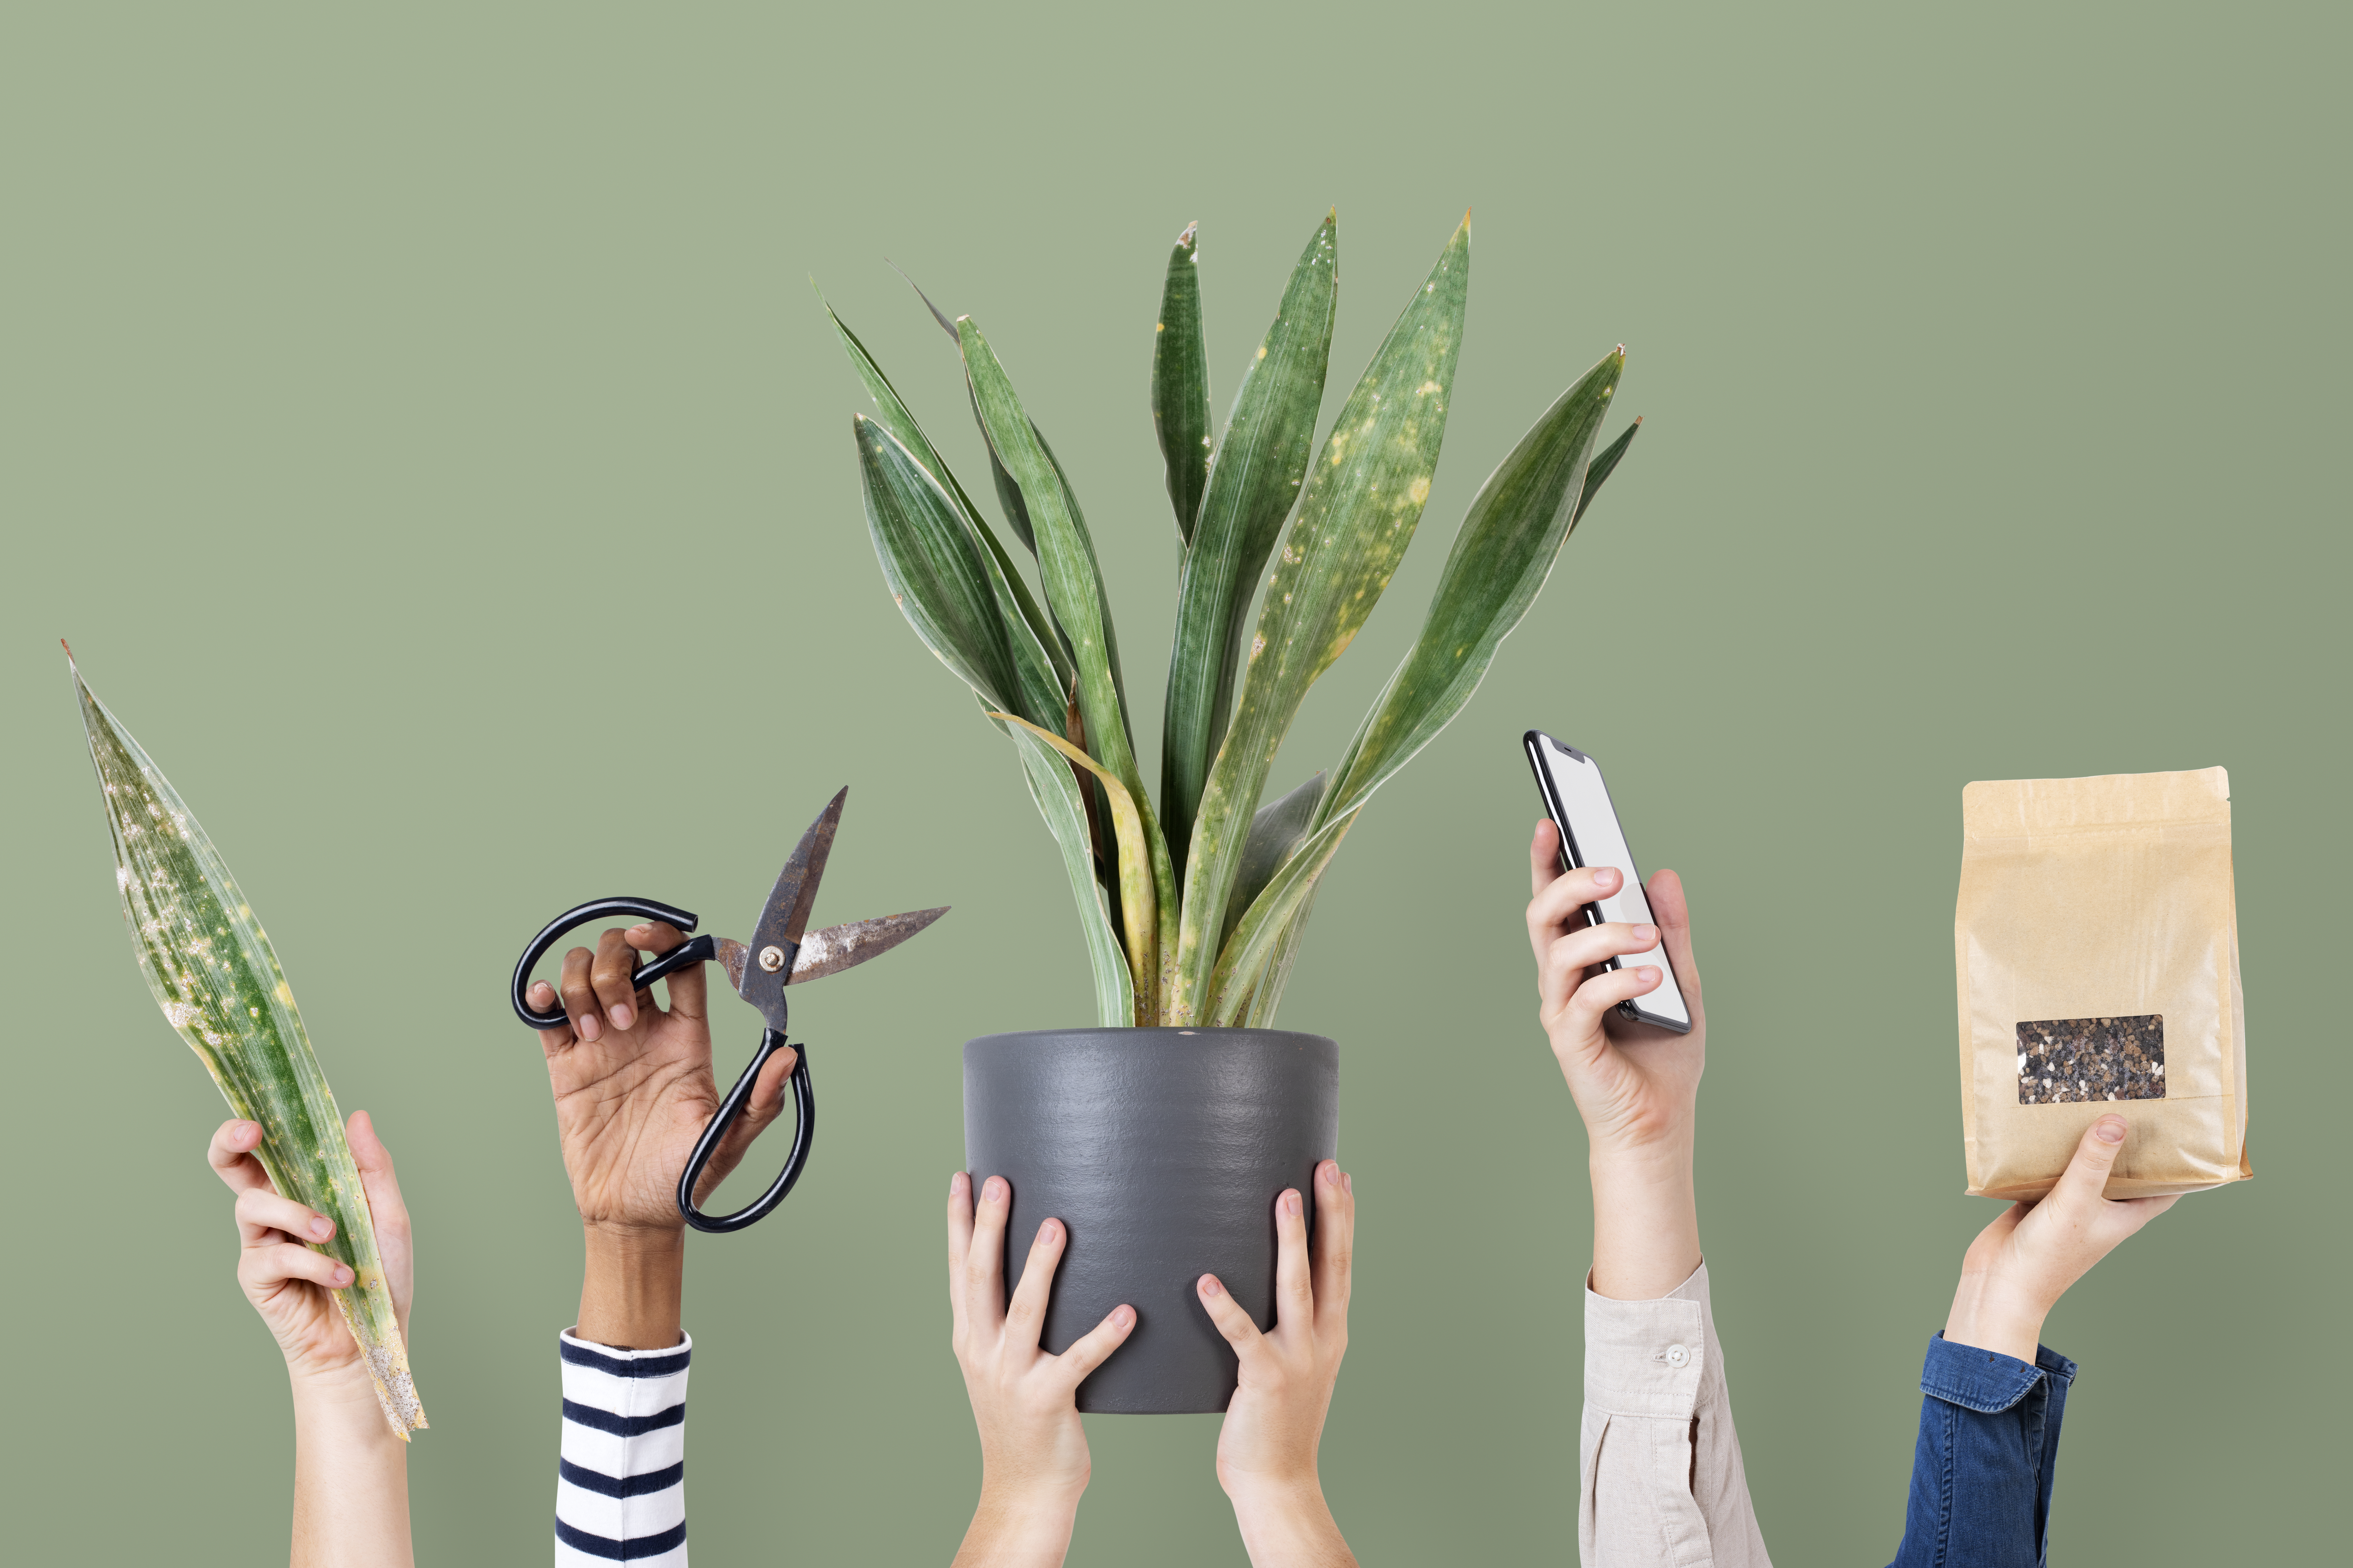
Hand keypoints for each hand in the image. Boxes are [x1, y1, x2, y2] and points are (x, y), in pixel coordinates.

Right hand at [208, 1111, 411, 1388]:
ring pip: (254, 1204)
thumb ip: (371, 1168)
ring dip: (296, 1213)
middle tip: (252, 1134)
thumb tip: (356, 1116)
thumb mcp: (388, 1216)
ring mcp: (261, 1243)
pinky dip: (312, 1262)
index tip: (261, 1111)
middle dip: (230, 1142)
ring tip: (333, 1234)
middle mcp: (275, 1211)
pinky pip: (273, 1255)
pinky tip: (341, 1276)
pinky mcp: (257, 1278)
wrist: (373, 1339)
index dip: (255, 1125)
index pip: (271, 1148)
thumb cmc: (380, 1276)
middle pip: (231, 1165)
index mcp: (305, 1189)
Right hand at [527, 920, 796, 1233]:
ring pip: (584, 975)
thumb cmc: (684, 1177)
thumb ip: (760, 1100)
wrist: (633, 1214)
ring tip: (592, 1032)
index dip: (666, 938)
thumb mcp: (729, 1140)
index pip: (681, 966)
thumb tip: (790, 1055)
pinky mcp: (567, 1064)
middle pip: (627, 957)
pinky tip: (546, 1004)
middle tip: (623, 1014)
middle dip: (618, 966)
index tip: (648, 937)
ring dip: (582, 985)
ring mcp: (603, 1043)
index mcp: (686, 1038)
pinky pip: (547, 1015)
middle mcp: (645, 1030)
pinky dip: (541, 995)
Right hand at [947, 1172, 1135, 1567]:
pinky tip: (1126, 1313)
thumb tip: (1022, 1263)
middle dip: (990, 1227)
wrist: (1024, 1486)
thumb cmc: (1020, 1418)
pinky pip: (1078, 1360)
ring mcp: (1011, 1376)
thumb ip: (1000, 1320)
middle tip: (1001, 1179)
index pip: (959, 1269)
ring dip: (1039, 1266)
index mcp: (969, 1338)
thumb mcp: (994, 1365)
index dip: (959, 1222)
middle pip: (982, 1278)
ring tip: (1059, 1225)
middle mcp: (982, 1351)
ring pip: (1024, 1311)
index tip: (963, 1177)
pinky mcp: (1047, 1399)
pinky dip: (1103, 1335)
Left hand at [1198, 1161, 1358, 1567]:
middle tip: (1324, 1167)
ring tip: (1283, 1199)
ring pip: (1296, 1288)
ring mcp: (1298, 1359)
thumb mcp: (1297, 1365)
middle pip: (1331, 1265)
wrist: (1278, 1482)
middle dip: (1330, 1214)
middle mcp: (1323, 1339)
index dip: (1342, 1218)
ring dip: (1290, 1242)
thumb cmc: (1275, 1421)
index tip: (1339, 1174)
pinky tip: (1206, 1281)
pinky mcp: (1265, 1380)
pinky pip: (1243, 1336)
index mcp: (1331, 1332)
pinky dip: (1225, 1307)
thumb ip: (1291, 1326)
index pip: (1340, 1263)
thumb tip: (1269, 1283)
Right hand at [1526, 820, 1706, 1157]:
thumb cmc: (1663, 1055)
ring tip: (1648, 936)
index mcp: (1582, 959)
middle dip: (1568, 883)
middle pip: (1542, 916)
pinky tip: (1652, 978)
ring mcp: (1561, 1010)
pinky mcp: (1570, 1042)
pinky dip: (1619, 982)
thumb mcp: (1681, 979)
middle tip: (1609, 870)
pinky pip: (1583, 1001)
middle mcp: (1562, 980)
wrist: (1660, 1121)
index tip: (1553, 821)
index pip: (1555, 901)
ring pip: (1560, 953)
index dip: (1547, 861)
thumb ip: (1671, 930)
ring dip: (1606, 934)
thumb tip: (1662, 876)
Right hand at [1944, 1114, 2178, 1362]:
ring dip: (2085, 1141)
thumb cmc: (2049, 1256)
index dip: (2177, 1163)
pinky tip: (2040, 1127)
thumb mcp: (2077, 1202)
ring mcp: (2070, 1205)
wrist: (2001, 1283)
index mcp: (2125, 1215)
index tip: (2183, 1130)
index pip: (2165, 1187)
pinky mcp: (2039, 1201)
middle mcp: (2101, 1209)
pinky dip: (2048, 1150)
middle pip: (2122, 1169)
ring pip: (2084, 1166)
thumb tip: (2117, 1121)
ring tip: (2086, 1103)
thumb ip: (2093, 1162)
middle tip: (2130, 1101)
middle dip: (2127, 1140)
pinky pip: (2049, 1169)